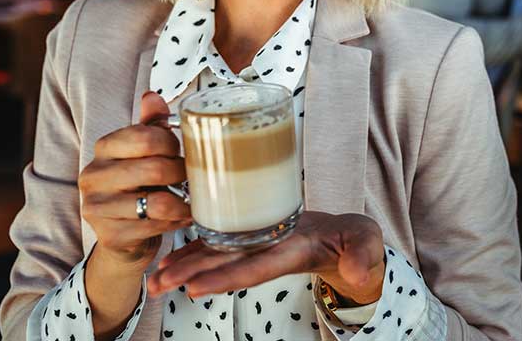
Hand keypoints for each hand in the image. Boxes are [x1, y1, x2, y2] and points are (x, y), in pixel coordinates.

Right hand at [78, 92, 190, 268]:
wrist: (122, 233)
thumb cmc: (138, 185)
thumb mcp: (142, 151)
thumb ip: (150, 125)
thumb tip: (152, 96)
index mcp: (104, 148)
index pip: (144, 136)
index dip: (172, 143)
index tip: (179, 151)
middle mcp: (93, 176)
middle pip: (155, 168)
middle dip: (182, 173)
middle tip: (190, 177)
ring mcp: (97, 208)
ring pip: (158, 202)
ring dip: (183, 202)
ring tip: (189, 199)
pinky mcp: (110, 236)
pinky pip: (156, 226)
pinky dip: (175, 222)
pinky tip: (179, 217)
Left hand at [148, 212, 385, 305]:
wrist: (350, 242)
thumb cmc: (358, 242)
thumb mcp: (366, 245)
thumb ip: (361, 255)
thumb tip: (356, 271)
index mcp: (293, 253)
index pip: (254, 269)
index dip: (224, 277)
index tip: (194, 287)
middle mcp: (270, 252)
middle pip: (226, 265)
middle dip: (192, 276)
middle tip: (158, 285)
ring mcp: (262, 245)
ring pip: (218, 255)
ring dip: (186, 266)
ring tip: (155, 278)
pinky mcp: (257, 234)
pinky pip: (223, 239)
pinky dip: (198, 246)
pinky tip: (174, 252)